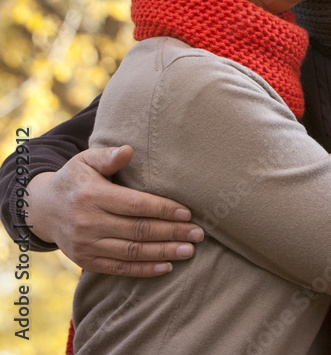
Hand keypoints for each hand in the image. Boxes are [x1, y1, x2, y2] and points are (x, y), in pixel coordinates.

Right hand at [25, 145, 202, 276]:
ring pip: (132, 251)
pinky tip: (166, 267)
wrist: (42, 209)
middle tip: (198, 234)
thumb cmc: (75, 179)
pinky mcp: (86, 260)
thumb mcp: (85, 161)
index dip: (163, 210)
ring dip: (163, 252)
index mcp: (92, 196)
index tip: (187, 213)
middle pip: (138, 230)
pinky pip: (118, 268)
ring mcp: (86, 244)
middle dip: (171, 233)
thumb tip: (128, 150)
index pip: (135, 205)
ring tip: (189, 251)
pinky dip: (144, 270)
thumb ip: (108, 156)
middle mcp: (89, 222)